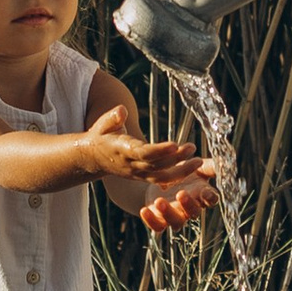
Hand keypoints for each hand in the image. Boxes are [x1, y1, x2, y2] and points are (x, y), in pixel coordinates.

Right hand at [74, 103, 208, 189]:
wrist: (93, 158)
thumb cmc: (102, 135)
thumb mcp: (103, 124)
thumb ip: (112, 118)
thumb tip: (122, 110)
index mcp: (122, 151)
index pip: (143, 153)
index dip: (159, 151)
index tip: (175, 144)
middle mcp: (131, 166)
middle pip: (157, 166)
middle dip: (176, 160)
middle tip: (193, 148)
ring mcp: (138, 174)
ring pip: (162, 177)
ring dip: (181, 171)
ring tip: (198, 161)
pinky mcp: (143, 178)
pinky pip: (162, 180)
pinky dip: (177, 176)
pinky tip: (192, 168)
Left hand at [139, 165, 216, 233]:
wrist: (160, 182)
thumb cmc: (184, 173)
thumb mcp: (196, 167)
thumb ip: (210, 165)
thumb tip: (224, 160)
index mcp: (201, 194)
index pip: (211, 199)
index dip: (210, 198)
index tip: (207, 193)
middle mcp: (190, 208)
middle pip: (194, 212)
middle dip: (188, 205)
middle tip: (181, 193)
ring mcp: (175, 215)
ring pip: (176, 222)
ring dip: (169, 213)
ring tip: (159, 201)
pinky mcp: (160, 220)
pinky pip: (157, 226)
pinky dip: (151, 221)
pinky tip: (144, 210)